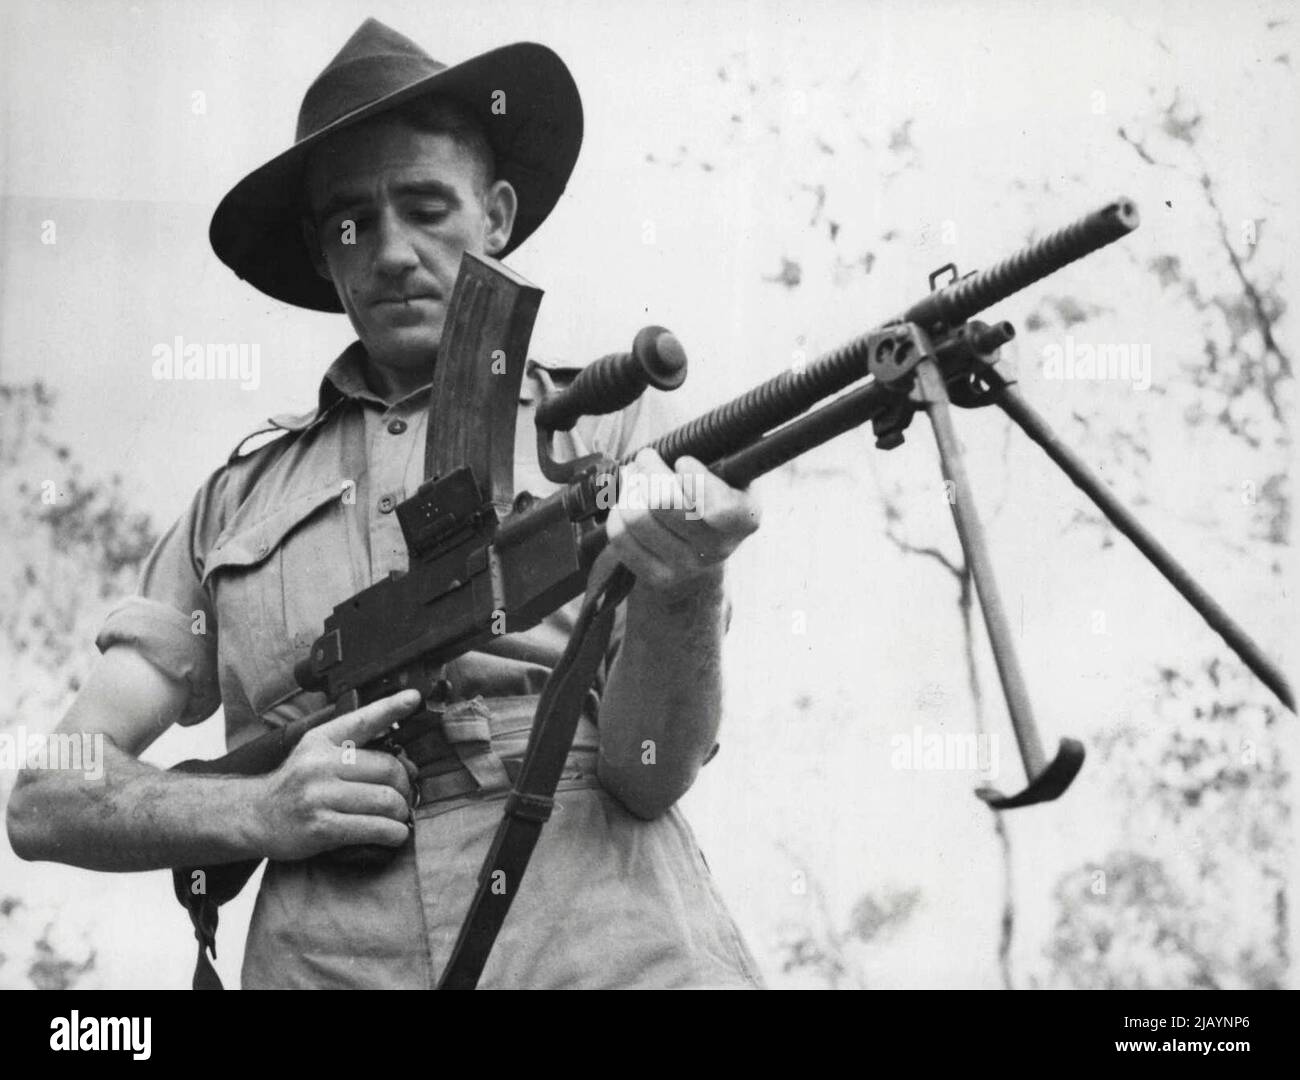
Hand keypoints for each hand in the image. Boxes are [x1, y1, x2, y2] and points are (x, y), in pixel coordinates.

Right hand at [252, 689, 421, 860]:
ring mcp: (319, 796)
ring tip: (399, 816)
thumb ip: (354, 749)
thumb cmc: (296, 785)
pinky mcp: (321, 827)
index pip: (362, 720)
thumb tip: (407, 763)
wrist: (255, 816)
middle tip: (405, 795)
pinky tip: (394, 834)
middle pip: (388, 768)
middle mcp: (319, 764)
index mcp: (321, 740)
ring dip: (402, 812)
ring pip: (385, 800)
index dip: (391, 707)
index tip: (414, 698)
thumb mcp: (316, 752)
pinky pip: (373, 828)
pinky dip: (393, 833)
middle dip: (406, 784)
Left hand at [596, 449, 760, 595]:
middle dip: (648, 468)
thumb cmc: (710, 499)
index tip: (682, 460)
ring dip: (629, 487)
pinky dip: (616, 512)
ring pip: (636, 517)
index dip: (696, 480)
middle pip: (664, 502)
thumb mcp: (729, 477)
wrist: (700, 555)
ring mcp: (687, 567)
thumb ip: (721, 456)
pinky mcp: (657, 578)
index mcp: (744, 520)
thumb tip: (694, 437)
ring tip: (633, 475)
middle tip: (646, 457)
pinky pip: (620, 536)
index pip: (720, 507)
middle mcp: (719, 549)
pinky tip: (626, 503)